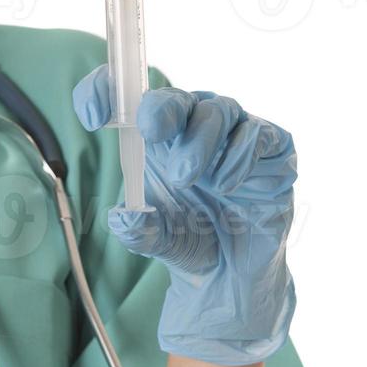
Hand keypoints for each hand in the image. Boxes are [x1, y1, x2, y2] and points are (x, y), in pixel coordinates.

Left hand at [73, 66, 297, 365]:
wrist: (233, 272)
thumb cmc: (189, 237)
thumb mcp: (155, 239)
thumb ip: (137, 230)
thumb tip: (125, 218)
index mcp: (157, 136)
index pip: (128, 99)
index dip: (108, 93)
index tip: (93, 115)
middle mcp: (194, 125)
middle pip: (176, 96)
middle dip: (161, 109)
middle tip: (151, 132)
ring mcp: (235, 133)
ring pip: (219, 110)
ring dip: (201, 140)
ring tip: (186, 178)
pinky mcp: (273, 148)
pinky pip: (260, 133)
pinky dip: (241, 154)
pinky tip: (226, 184)